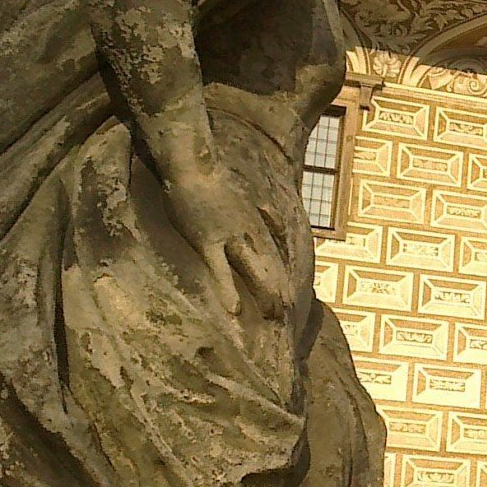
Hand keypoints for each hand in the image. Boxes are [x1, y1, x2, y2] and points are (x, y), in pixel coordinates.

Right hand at [163, 155, 289, 317]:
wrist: (196, 168)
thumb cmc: (212, 183)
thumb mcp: (243, 200)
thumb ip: (257, 214)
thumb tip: (266, 218)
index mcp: (258, 225)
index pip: (278, 257)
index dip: (284, 278)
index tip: (291, 298)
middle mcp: (251, 234)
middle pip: (272, 268)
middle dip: (280, 293)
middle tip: (287, 317)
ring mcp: (231, 238)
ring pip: (254, 272)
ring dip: (265, 295)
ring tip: (273, 318)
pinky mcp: (207, 241)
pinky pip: (220, 271)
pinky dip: (228, 291)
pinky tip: (233, 310)